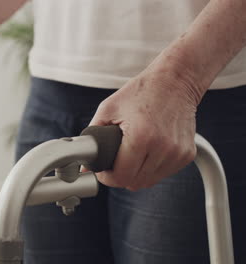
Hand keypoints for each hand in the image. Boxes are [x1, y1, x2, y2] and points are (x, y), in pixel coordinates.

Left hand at [89, 68, 198, 190]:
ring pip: (149, 181)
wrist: (175, 81)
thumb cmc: (141, 92)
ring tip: (131, 155)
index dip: (107, 177)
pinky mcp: (187, 155)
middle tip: (114, 162)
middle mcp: (163, 147)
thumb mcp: (108, 109)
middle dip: (120, 175)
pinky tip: (147, 152)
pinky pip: (163, 174)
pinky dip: (152, 168)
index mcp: (142, 137)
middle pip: (134, 182)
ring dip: (137, 173)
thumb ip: (92, 136)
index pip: (121, 177)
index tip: (103, 171)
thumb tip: (83, 162)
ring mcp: (178, 153)